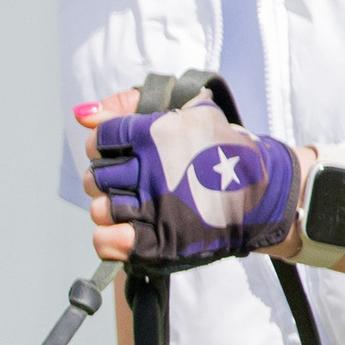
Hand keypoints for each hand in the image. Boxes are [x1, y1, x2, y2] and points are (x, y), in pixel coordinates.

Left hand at [78, 83, 300, 270]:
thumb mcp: (189, 108)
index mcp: (156, 135)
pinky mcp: (161, 242)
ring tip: (128, 204)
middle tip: (123, 180)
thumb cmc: (220, 148)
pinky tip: (122, 229)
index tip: (116, 152)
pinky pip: (110, 242)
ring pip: (101, 209)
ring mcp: (156, 209)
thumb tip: (82, 113)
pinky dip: (108, 238)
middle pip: (95, 176)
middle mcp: (153, 171)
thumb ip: (131, 102)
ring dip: (108, 207)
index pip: (101, 138)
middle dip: (103, 177)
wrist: (262, 193)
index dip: (102, 145)